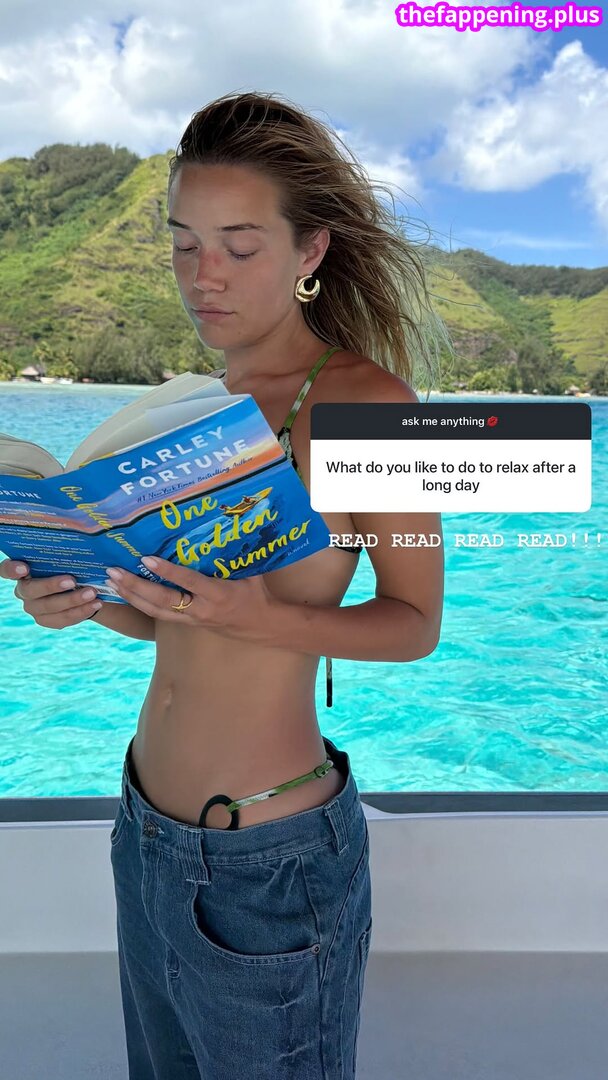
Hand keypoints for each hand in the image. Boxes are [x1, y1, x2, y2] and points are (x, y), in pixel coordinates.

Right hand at [0, 559, 101, 628]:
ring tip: (92, 593)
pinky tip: (95, 604)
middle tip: (73, 580)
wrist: (81, 587)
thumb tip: (80, 536)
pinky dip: (80, 612)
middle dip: (52, 586)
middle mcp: (24, 589)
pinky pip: (61, 620)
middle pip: (31, 590)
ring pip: (49, 607)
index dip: (11, 569)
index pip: (5, 569)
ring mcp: (33, 607)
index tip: (24, 567)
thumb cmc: (70, 565)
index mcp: (22, 569)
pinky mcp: (45, 620)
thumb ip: (66, 550)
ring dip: (72, 601)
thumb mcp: (67, 556)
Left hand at [104, 556, 278, 639]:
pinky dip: (139, 604)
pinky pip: (158, 615)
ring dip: (132, 596)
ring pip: (156, 611)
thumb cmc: (255, 593)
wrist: (260, 626)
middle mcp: (201, 609)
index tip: (147, 559)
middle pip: (164, 601)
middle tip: (115, 571)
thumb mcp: (250, 571)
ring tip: (111, 582)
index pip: (189, 582)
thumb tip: (228, 521)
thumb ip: (235, 551)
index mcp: (219, 594)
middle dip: (137, 587)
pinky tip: (124, 594)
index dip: (168, 572)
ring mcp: (192, 619)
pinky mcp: (187, 623)